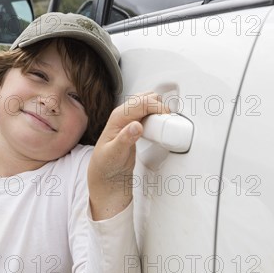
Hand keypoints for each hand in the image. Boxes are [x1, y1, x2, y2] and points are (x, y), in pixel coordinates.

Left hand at [88, 92, 169, 219]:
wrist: (106, 174)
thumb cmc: (106, 165)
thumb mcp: (114, 154)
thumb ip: (125, 139)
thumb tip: (136, 125)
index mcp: (118, 117)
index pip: (142, 102)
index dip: (158, 107)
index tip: (167, 118)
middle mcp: (124, 114)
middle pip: (148, 97)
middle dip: (160, 105)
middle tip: (166, 122)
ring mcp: (130, 118)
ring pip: (150, 102)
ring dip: (159, 108)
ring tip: (164, 124)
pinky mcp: (136, 124)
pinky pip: (150, 112)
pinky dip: (158, 114)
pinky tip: (161, 126)